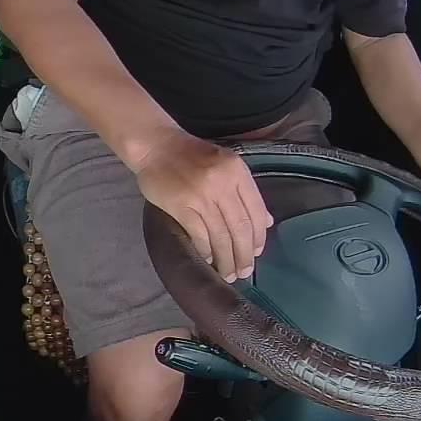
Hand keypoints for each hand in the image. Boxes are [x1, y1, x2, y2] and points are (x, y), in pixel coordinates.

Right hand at [134, 130, 273, 282]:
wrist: (156, 146)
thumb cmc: (191, 156)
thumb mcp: (226, 165)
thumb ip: (245, 192)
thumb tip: (265, 222)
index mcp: (237, 171)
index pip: (255, 210)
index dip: (258, 237)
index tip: (256, 254)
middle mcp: (222, 183)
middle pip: (239, 227)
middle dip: (243, 254)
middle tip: (243, 273)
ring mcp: (201, 194)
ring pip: (220, 234)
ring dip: (225, 258)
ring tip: (227, 273)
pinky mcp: (180, 205)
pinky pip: (199, 233)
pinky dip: (205, 250)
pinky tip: (207, 259)